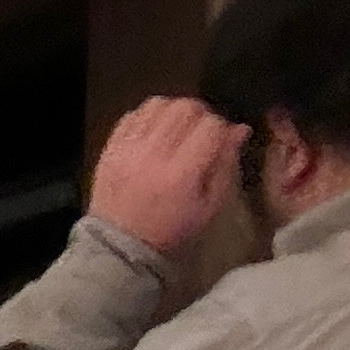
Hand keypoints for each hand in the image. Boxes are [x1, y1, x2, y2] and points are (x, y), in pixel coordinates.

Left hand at [88, 96, 245, 258]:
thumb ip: (226, 166)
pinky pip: (132, 115)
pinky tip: (155, 132)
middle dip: (201, 114)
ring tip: (179, 128)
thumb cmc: (171, 229)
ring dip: (174, 111)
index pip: (210, 125)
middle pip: (184, 108)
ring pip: (157, 104)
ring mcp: (127, 148)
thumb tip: (239, 130)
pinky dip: (148, 117)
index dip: (222, 127)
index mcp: (181, 173)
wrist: (120, 245)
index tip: (221, 139)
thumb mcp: (209, 207)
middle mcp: (153, 154)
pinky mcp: (110, 147)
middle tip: (202, 131)